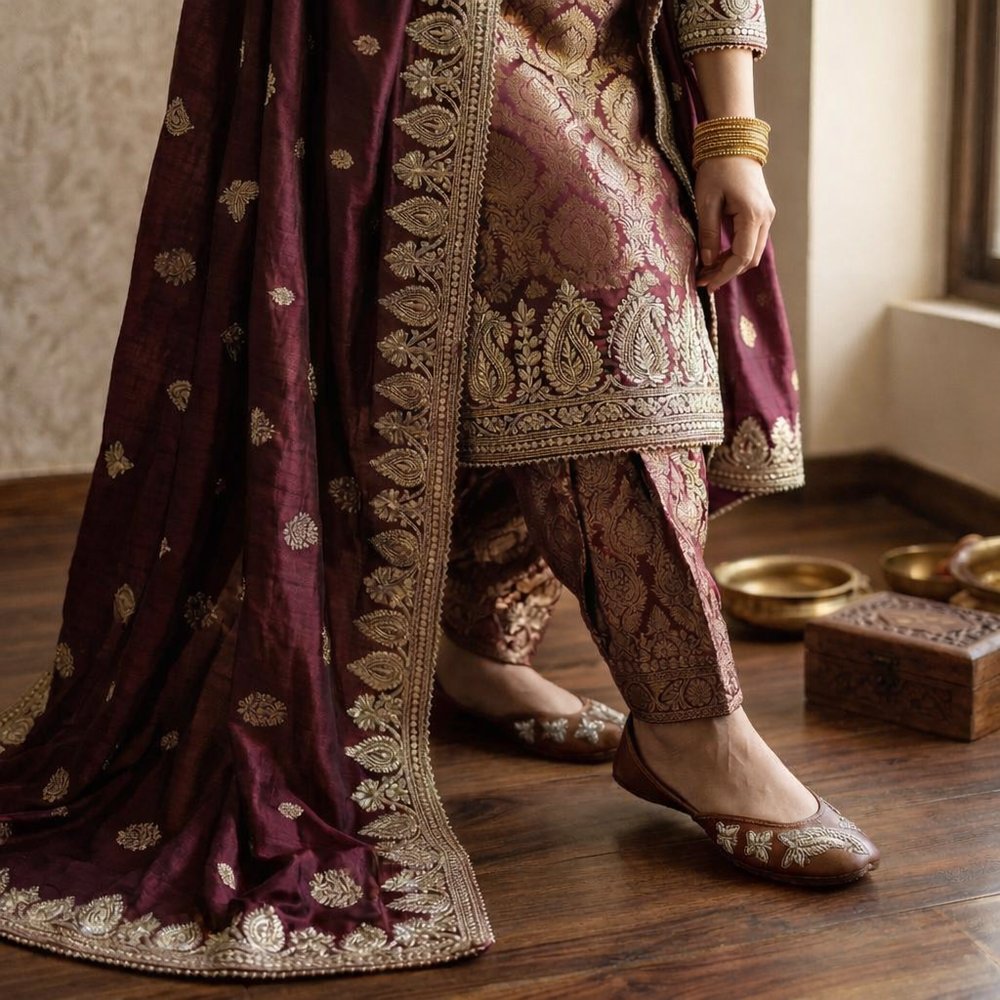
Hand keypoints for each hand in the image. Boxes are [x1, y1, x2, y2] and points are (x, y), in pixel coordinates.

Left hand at [694, 155, 775, 293]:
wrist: (734, 141)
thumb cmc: (717, 168)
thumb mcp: (706, 202)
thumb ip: (708, 234)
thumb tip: (708, 262)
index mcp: (752, 216)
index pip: (741, 258)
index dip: (724, 275)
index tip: (706, 285)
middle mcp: (765, 218)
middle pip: (749, 259)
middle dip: (727, 273)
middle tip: (703, 280)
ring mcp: (766, 215)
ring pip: (752, 252)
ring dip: (731, 264)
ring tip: (707, 271)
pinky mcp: (762, 212)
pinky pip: (752, 240)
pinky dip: (736, 252)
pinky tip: (718, 256)